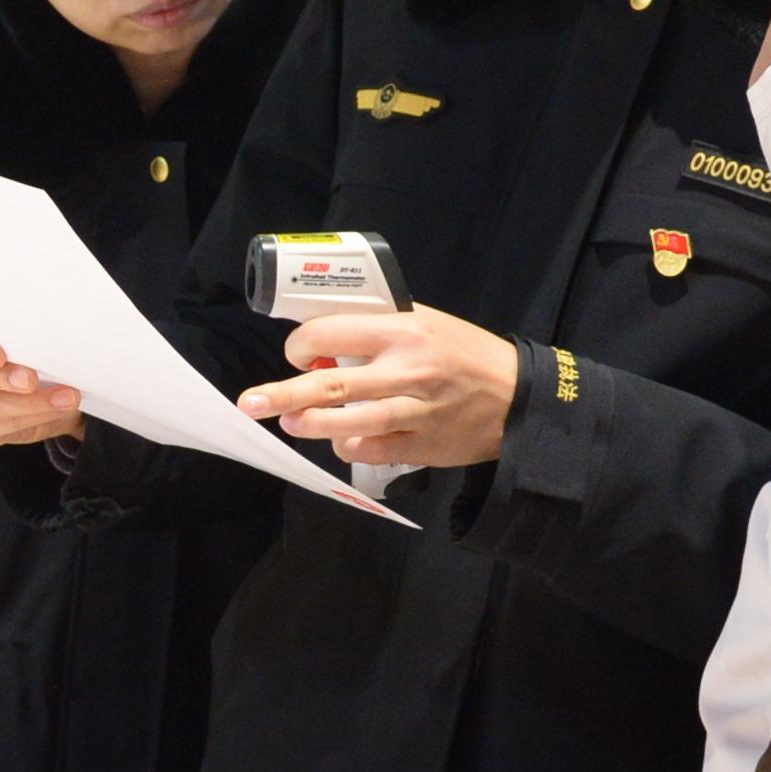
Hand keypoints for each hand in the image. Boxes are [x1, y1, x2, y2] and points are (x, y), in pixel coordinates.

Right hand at [0, 310, 83, 447]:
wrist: (17, 369)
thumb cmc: (9, 338)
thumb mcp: (8, 327)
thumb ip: (14, 330)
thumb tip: (43, 338)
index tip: (1, 356)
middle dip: (3, 380)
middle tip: (33, 379)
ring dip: (29, 404)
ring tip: (64, 397)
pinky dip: (29, 419)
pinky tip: (53, 411)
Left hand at [237, 305, 524, 469]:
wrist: (519, 397)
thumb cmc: (466, 354)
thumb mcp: (427, 323)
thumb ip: (379, 329)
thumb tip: (324, 338)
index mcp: (404, 331)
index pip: (334, 332)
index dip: (302, 344)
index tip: (295, 352)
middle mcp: (407, 371)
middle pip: (332, 383)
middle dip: (285, 394)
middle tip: (251, 403)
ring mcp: (414, 411)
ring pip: (349, 421)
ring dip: (311, 424)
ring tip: (290, 423)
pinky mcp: (420, 445)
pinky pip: (371, 448)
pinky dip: (350, 445)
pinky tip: (343, 438)